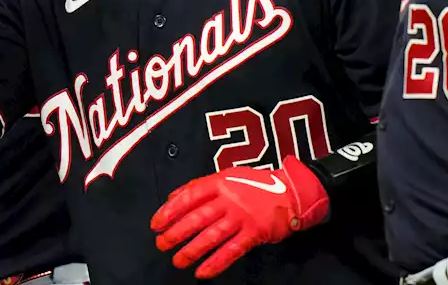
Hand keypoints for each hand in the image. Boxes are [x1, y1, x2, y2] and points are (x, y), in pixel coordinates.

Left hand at [151, 155, 329, 278]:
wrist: (291, 191)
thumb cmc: (256, 185)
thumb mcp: (227, 176)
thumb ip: (200, 186)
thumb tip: (172, 197)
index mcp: (220, 183)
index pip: (189, 197)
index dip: (170, 211)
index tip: (156, 224)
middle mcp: (229, 199)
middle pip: (197, 218)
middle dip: (176, 233)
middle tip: (161, 244)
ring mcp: (242, 217)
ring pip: (212, 236)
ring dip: (192, 250)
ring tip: (178, 260)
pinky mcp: (254, 233)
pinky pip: (232, 250)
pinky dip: (216, 263)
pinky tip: (202, 272)